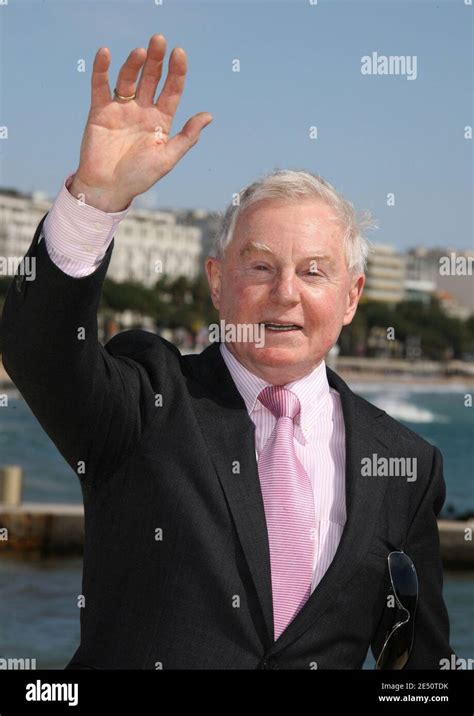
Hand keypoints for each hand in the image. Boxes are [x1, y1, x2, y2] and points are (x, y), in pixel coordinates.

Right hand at [70, 34, 212, 210]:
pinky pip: (100, 86)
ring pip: (129, 80)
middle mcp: (142, 111)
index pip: (172, 91)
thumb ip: (187, 137)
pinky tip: (105, 54)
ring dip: (134, 64)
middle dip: (156, 60)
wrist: (107, 189)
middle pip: (151, 79)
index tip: (179, 53)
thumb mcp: (167, 159)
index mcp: (161, 121)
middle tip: (159, 40)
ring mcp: (121, 109)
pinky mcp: (100, 111)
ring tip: (140, 52)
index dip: (176, 72)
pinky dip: (102, 70)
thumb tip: (208, 116)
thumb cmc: (139, 178)